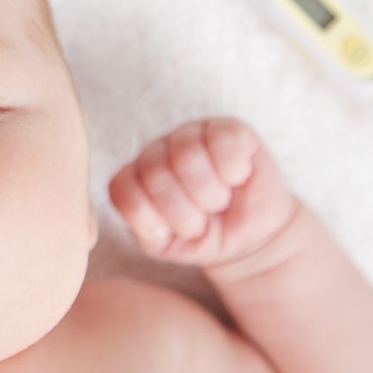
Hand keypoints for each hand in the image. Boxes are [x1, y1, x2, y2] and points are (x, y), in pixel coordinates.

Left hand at [108, 118, 298, 267]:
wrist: (249, 234)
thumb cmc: (203, 237)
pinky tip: (237, 178)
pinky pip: (223, 140)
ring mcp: (190, 135)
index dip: (149, 218)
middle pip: (155, 172)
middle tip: (203, 222)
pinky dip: (233, 170)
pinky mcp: (227, 128)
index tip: (173, 233)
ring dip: (210, 193)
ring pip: (187, 155)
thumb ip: (147, 230)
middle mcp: (156, 151)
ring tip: (220, 202)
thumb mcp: (168, 245)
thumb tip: (150, 219)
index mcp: (135, 177)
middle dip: (184, 212)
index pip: (122, 187)